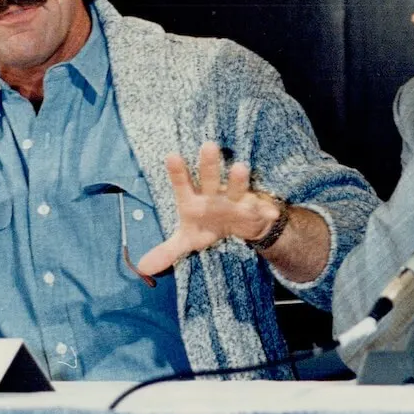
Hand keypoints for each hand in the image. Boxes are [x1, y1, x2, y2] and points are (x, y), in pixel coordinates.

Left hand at [136, 142, 280, 275]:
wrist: (241, 225)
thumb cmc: (209, 225)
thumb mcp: (188, 240)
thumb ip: (167, 251)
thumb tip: (141, 268)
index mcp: (195, 200)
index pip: (183, 185)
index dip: (178, 173)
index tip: (172, 156)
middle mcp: (215, 194)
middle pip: (210, 178)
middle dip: (209, 164)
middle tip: (208, 146)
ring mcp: (237, 199)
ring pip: (238, 187)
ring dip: (239, 179)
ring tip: (240, 168)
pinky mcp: (257, 209)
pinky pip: (263, 210)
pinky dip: (267, 210)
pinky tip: (271, 212)